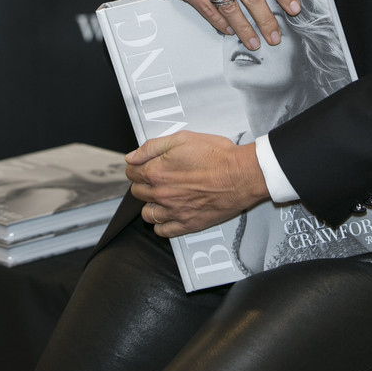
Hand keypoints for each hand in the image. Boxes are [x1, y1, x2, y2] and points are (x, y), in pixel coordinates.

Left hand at [125, 133, 268, 237]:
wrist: (240, 174)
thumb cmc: (215, 154)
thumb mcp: (182, 138)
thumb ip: (152, 147)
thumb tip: (131, 157)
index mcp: (157, 171)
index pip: (132, 172)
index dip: (136, 166)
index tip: (143, 165)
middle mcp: (161, 194)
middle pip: (137, 192)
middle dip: (143, 183)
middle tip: (156, 177)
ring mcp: (173, 212)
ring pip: (147, 214)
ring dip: (150, 204)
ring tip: (162, 196)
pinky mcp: (187, 224)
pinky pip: (162, 231)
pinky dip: (161, 224)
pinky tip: (169, 214)